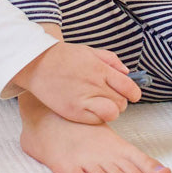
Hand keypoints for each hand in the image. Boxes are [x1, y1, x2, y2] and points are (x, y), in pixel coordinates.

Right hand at [13, 39, 141, 124]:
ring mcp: (84, 99)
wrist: (37, 63)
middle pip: (122, 102)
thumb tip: (127, 72)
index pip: (129, 87)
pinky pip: (96, 121)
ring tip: (102, 105)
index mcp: (101, 69)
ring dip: (111, 111)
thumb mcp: (90, 51)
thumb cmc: (64, 57)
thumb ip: (111, 60)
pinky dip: (97, 118)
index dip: (134, 93)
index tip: (133, 95)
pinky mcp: (73, 111)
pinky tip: (91, 110)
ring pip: (112, 114)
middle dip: (121, 102)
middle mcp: (94, 85)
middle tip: (112, 98)